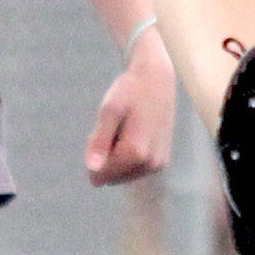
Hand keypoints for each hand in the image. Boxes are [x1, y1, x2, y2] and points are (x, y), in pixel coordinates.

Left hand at [83, 38, 175, 185]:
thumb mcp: (109, 111)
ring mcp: (158, 164)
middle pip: (111, 176)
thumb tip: (93, 169)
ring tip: (126, 127)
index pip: (99, 175)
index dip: (94, 153)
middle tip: (114, 126)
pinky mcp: (162, 162)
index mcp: (135, 152)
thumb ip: (100, 141)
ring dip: (117, 156)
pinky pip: (134, 170)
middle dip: (106, 156)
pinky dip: (130, 155)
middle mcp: (150, 163)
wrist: (157, 78)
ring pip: (122, 174)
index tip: (100, 130)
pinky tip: (135, 132)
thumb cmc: (129, 91)